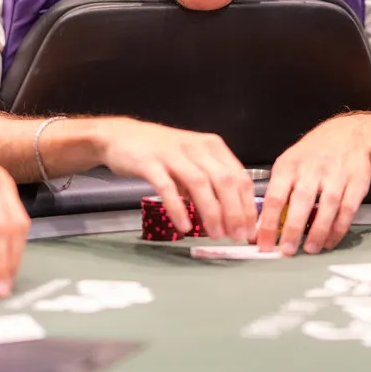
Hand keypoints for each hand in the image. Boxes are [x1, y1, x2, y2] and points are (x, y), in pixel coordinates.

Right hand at [93, 118, 254, 241]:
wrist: (120, 136)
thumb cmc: (159, 152)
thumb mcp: (192, 161)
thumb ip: (209, 183)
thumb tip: (229, 216)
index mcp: (212, 147)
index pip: (239, 176)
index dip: (247, 205)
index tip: (250, 228)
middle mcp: (196, 147)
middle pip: (224, 180)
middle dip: (234, 211)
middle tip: (237, 235)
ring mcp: (173, 154)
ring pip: (200, 184)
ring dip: (211, 212)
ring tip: (216, 234)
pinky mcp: (150, 162)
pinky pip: (167, 187)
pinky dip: (178, 208)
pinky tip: (184, 226)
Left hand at [256, 117, 370, 255]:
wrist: (347, 135)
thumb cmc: (313, 154)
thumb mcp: (289, 163)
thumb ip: (277, 191)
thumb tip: (262, 224)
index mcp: (289, 165)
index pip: (275, 196)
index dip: (267, 222)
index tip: (263, 242)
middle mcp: (312, 168)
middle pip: (301, 201)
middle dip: (292, 229)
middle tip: (286, 250)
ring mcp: (336, 174)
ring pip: (328, 206)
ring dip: (318, 231)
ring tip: (310, 249)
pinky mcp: (356, 181)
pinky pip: (348, 209)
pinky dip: (339, 228)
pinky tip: (330, 240)